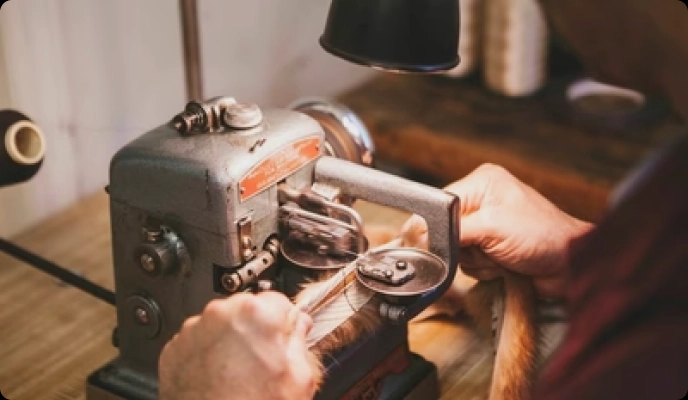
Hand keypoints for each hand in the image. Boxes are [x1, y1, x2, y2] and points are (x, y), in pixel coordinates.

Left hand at [159, 291, 320, 399]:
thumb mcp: (299, 377)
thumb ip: (299, 341)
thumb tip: (298, 324)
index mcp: (255, 313)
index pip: (278, 300)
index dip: (284, 322)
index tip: (284, 337)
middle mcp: (220, 313)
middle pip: (247, 309)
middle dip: (255, 330)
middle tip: (262, 362)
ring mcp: (193, 331)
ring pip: (221, 325)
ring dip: (230, 341)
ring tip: (239, 375)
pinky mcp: (174, 350)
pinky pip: (199, 342)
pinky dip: (208, 355)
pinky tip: (220, 378)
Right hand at [402, 164, 592, 298]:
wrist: (571, 267)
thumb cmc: (545, 236)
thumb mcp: (493, 226)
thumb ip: (454, 229)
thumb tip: (419, 234)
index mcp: (481, 183)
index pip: (438, 203)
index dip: (433, 226)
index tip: (436, 243)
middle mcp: (481, 202)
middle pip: (443, 230)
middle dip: (464, 247)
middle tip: (487, 247)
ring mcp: (485, 228)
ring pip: (455, 251)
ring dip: (476, 260)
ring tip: (501, 257)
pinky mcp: (490, 249)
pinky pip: (467, 264)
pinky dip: (483, 270)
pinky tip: (504, 265)